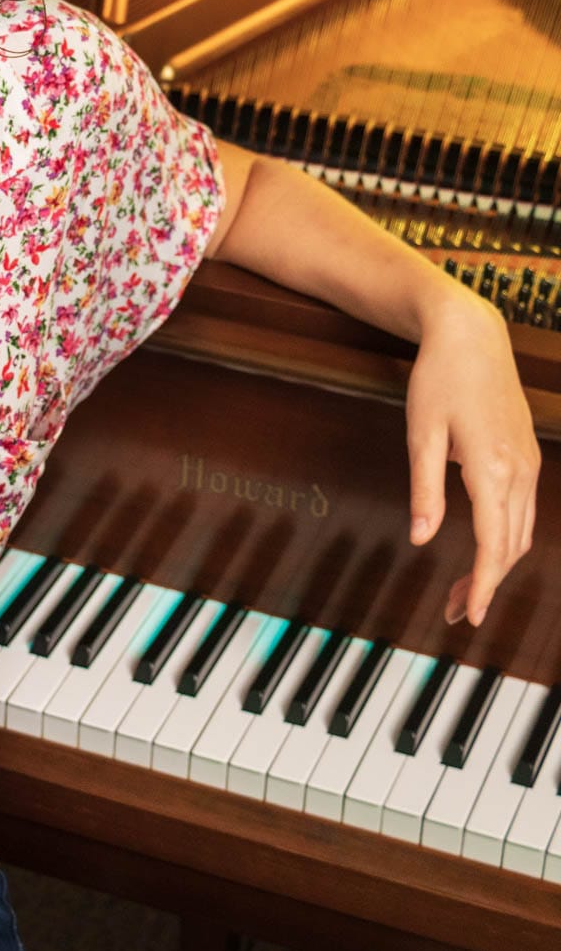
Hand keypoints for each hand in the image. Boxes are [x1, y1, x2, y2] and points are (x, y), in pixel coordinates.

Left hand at [405, 288, 539, 625]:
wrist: (470, 335)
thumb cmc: (439, 379)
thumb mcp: (420, 434)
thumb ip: (424, 489)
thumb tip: (422, 538)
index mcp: (492, 468)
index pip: (494, 544)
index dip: (482, 585)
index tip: (470, 615)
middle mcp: (520, 470)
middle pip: (511, 546)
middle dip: (485, 584)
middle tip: (454, 612)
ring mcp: (528, 463)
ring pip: (522, 532)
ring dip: (497, 566)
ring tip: (462, 590)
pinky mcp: (526, 456)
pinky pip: (524, 511)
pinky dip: (506, 540)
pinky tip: (483, 550)